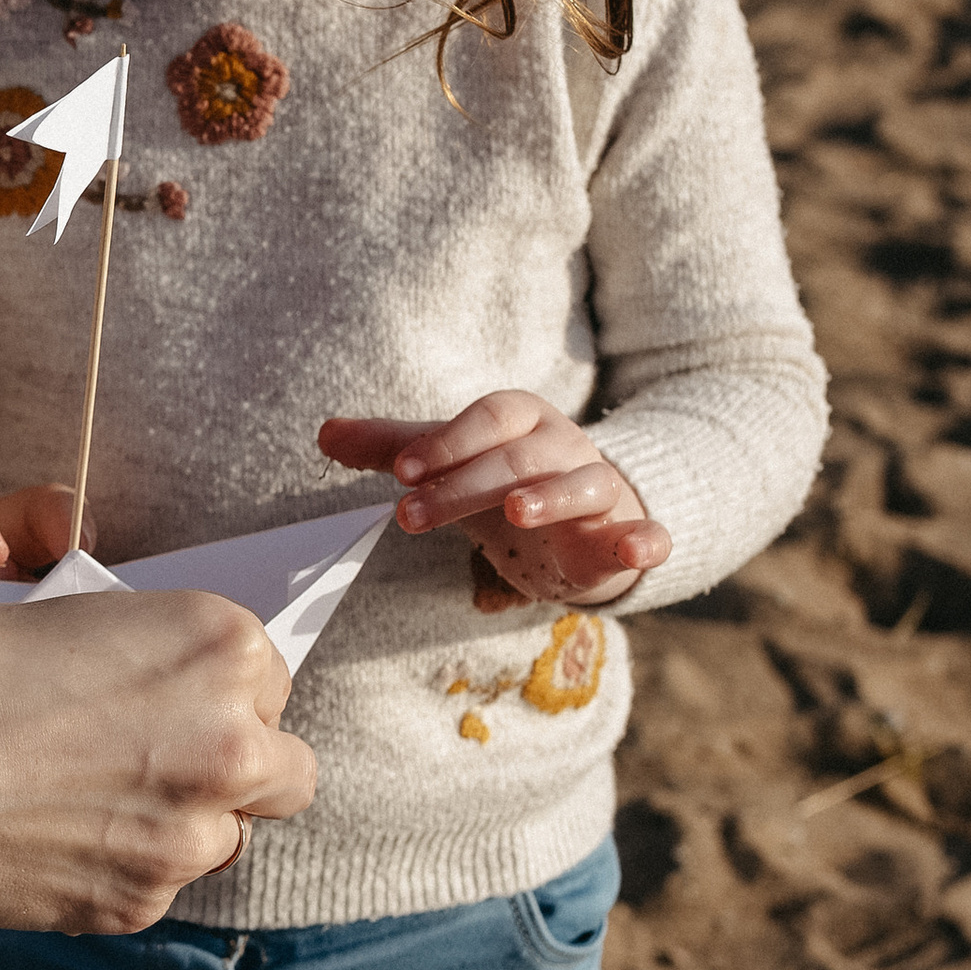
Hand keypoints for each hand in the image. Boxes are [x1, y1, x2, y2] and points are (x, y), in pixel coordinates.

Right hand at [0, 589, 314, 969]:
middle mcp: (230, 743)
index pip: (269, 678)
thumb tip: (151, 699)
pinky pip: (156, 888)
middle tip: (153, 758)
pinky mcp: (138, 903)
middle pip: (284, 772)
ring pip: (224, 839)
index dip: (214, 690)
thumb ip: (138, 664)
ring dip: (177, 824)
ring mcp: (188, 836)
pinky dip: (117, 869)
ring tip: (83, 802)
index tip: (164, 695)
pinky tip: (47, 840)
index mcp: (220, 646)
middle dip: (233, 767)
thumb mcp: (59, 620)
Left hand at [319, 396, 669, 605]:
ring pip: (582, 484)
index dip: (445, 442)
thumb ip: (395, 447)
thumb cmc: (508, 479)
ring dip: (552, 496)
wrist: (587, 512)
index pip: (487, 418)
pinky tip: (636, 551)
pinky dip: (646, 540)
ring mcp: (601, 489)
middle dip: (464, 484)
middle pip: (518, 458)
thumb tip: (323, 433)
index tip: (399, 472)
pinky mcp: (627, 532)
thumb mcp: (453, 461)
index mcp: (522, 421)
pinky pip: (647, 532)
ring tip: (516, 512)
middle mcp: (564, 447)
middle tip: (410, 515)